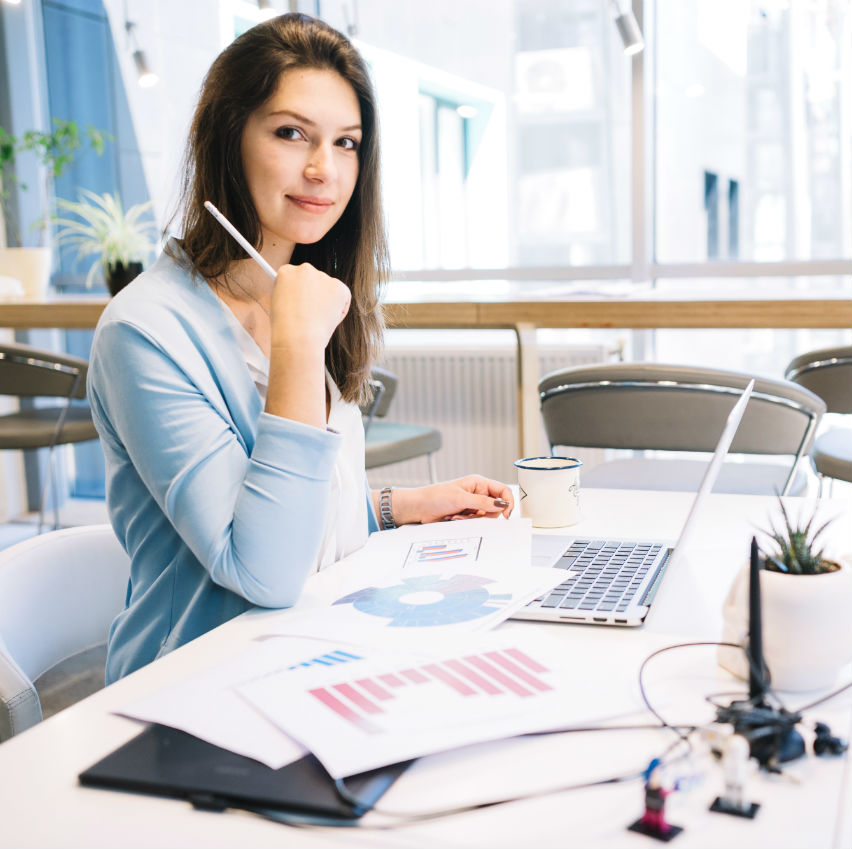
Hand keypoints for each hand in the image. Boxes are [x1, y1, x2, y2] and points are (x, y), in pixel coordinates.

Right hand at [270, 262, 350, 352]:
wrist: (297, 337)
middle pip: (314, 280)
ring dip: (327, 301)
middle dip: (315, 294)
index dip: (300, 293)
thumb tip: (300, 295)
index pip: (296, 277)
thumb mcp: (279, 304)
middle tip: (311, 314)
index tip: (301, 303)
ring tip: (317, 320)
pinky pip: (343, 296)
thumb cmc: (285, 328)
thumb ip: (290, 294)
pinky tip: (328, 318)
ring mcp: (323, 276)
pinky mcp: (339, 287)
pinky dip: (340, 308)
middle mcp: (304, 269)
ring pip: (329, 289)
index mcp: (286, 272)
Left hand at [388, 476, 513, 524]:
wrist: (418, 508)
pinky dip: (467, 523)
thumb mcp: (460, 498)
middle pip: (496, 507)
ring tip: (457, 515)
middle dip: (484, 514)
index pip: (502, 491)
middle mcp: (478, 493)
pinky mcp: (467, 515)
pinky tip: (454, 518)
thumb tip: (501, 505)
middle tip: (469, 514)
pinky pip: (476, 523)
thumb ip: (482, 502)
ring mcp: (472, 505)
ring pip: (486, 517)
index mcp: (478, 483)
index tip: (506, 514)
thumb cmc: (435, 497)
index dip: (507, 502)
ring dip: (472, 519)